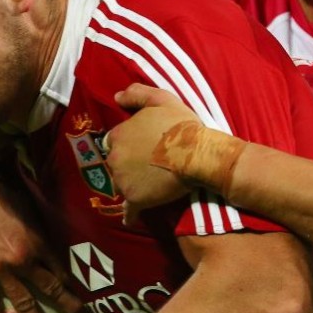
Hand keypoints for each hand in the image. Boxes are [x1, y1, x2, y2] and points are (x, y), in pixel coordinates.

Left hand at [107, 84, 199, 223]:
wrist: (197, 154)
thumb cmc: (182, 126)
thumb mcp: (161, 99)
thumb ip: (137, 94)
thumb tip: (117, 96)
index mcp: (118, 134)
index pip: (116, 141)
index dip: (131, 144)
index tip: (145, 147)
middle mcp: (115, 158)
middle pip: (117, 163)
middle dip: (129, 164)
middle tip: (150, 165)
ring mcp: (123, 180)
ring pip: (123, 184)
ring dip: (132, 184)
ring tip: (150, 184)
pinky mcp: (135, 199)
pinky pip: (129, 210)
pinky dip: (130, 214)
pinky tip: (132, 218)